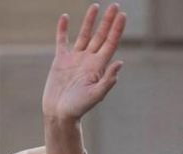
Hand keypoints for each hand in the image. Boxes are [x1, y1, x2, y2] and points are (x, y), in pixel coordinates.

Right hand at [43, 3, 125, 123]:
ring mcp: (75, 59)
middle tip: (115, 6)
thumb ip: (108, 80)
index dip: (117, 29)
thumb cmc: (79, 108)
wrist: (60, 113)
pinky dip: (63, 29)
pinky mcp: (61, 60)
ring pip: (84, 35)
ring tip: (96, 6)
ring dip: (90, 21)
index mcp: (98, 66)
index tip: (123, 15)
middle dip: (108, 21)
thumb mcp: (95, 95)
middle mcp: (89, 60)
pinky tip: (65, 17)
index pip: (110, 43)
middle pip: (101, 36)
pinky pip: (62, 41)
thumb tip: (120, 62)